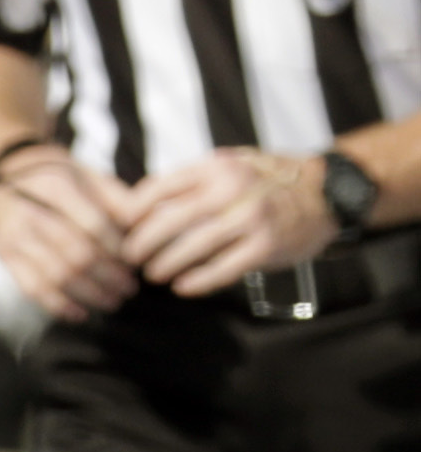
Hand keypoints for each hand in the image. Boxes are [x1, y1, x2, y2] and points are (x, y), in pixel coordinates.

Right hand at [0, 142, 135, 317]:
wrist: (8, 173)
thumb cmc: (60, 177)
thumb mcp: (90, 177)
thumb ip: (119, 200)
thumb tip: (149, 226)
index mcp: (56, 189)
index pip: (94, 226)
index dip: (117, 250)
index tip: (137, 263)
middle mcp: (30, 214)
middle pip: (77, 255)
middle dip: (108, 276)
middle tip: (130, 288)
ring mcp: (14, 238)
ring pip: (57, 276)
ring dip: (88, 294)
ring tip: (112, 301)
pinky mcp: (4, 256)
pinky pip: (32, 288)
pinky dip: (58, 305)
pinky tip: (80, 313)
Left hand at [111, 147, 336, 297]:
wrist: (329, 192)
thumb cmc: (270, 181)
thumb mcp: (232, 164)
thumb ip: (194, 180)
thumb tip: (142, 203)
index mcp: (217, 166)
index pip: (159, 188)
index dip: (133, 211)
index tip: (122, 227)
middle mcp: (233, 188)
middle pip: (168, 220)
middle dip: (141, 244)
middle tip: (131, 257)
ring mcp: (251, 217)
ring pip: (191, 247)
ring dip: (165, 265)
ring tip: (154, 273)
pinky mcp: (266, 246)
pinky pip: (222, 269)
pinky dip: (197, 281)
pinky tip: (182, 287)